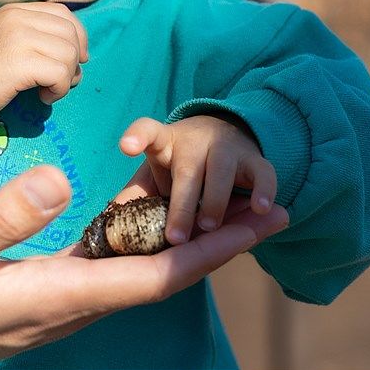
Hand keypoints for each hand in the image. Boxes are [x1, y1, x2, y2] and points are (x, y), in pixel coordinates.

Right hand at [0, 3, 86, 148]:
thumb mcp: (5, 42)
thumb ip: (34, 38)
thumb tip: (78, 53)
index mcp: (15, 10)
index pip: (64, 14)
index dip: (77, 37)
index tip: (72, 61)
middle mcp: (18, 17)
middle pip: (71, 33)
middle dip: (73, 61)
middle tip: (61, 82)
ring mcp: (18, 37)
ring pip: (69, 54)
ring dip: (66, 78)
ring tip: (48, 90)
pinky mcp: (19, 62)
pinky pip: (60, 74)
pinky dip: (59, 90)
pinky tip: (42, 97)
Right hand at [0, 165, 287, 362]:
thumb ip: (2, 217)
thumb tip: (59, 180)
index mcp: (62, 293)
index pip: (156, 274)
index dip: (211, 248)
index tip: (257, 224)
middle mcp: (75, 302)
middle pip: (165, 274)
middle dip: (219, 242)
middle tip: (269, 209)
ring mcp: (65, 300)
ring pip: (143, 270)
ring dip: (189, 240)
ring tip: (225, 206)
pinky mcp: (51, 291)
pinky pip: (115, 265)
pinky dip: (147, 239)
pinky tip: (152, 217)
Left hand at [120, 116, 277, 244]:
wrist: (225, 140)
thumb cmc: (180, 167)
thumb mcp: (157, 176)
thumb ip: (135, 198)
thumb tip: (105, 230)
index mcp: (165, 142)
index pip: (147, 131)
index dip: (137, 137)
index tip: (126, 147)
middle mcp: (195, 141)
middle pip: (187, 169)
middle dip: (181, 204)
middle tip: (175, 238)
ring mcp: (226, 148)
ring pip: (221, 170)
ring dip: (215, 201)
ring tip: (208, 228)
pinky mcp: (255, 160)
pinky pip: (263, 173)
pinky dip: (264, 190)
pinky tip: (260, 210)